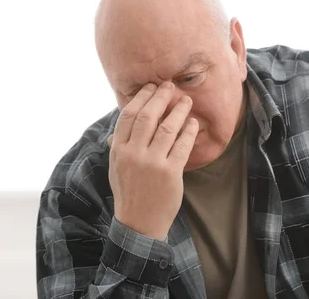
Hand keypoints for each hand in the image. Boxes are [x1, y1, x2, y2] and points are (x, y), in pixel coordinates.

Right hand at [107, 81, 198, 240]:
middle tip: (170, 86)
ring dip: (178, 111)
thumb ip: (119, 145)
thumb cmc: (129, 192)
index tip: (151, 87)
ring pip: (166, 128)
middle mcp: (133, 154)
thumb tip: (122, 125)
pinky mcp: (170, 173)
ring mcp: (152, 164)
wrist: (139, 223)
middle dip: (160, 97)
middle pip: (147, 117)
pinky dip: (188, 131)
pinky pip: (182, 146)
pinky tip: (193, 122)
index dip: (141, 98)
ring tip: (186, 100)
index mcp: (119, 150)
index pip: (129, 116)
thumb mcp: (116, 167)